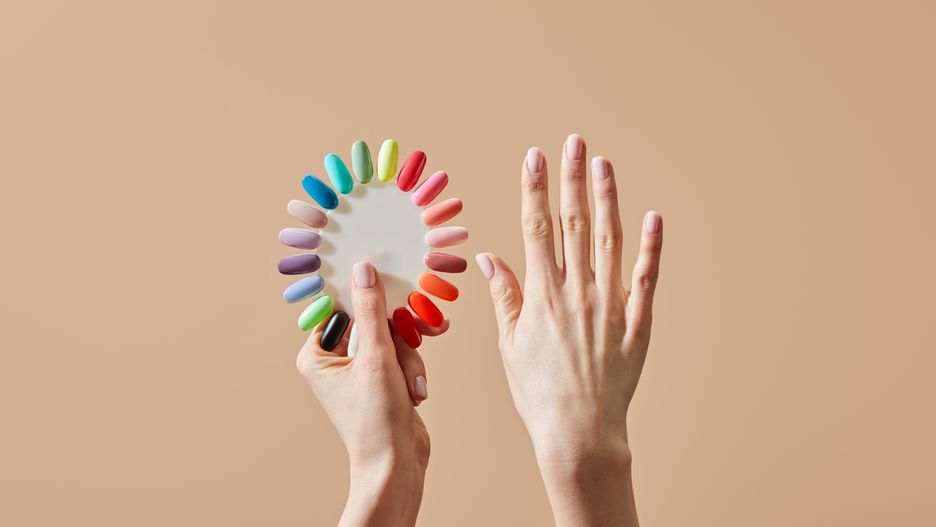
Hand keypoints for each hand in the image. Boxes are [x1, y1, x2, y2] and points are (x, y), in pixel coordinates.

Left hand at [296, 262, 442, 526]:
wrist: (396, 465)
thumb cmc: (376, 420)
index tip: (389, 283)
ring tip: (413, 385)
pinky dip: (411, 369)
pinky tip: (417, 390)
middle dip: (399, 337)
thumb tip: (364, 270)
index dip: (366, 295)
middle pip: (372, 321)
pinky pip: (400, 355)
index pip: (341, 306)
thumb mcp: (377, 358)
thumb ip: (372, 311)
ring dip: (408, 359)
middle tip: (421, 332)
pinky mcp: (380, 379)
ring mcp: (358, 370)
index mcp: (317, 354)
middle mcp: (333, 360)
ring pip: (392, 338)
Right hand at [476, 134, 661, 525]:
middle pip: (575, 224)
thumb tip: (489, 258)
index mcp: (542, 295)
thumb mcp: (510, 345)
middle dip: (572, 179)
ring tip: (603, 165)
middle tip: (574, 142)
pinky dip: (650, 246)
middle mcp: (577, 293)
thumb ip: (505, 297)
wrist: (579, 432)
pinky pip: (646, 278)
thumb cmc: (538, 391)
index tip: (535, 157)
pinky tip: (652, 217)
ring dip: (607, 200)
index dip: (535, 189)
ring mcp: (610, 306)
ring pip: (610, 241)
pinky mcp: (637, 324)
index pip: (537, 229)